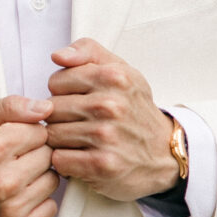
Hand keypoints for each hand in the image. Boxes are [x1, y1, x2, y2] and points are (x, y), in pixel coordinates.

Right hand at [0, 94, 57, 216]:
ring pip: (52, 181)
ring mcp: (9, 212)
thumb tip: (46, 108)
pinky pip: (50, 208)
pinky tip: (17, 197)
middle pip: (48, 157)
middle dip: (33, 154)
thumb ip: (10, 107)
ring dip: (37, 178)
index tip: (13, 141)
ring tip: (13, 177)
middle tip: (12, 160)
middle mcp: (2, 182)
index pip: (40, 133)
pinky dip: (38, 202)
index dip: (27, 134)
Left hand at [45, 39, 182, 201]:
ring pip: (52, 134)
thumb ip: (87, 51)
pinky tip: (81, 156)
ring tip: (81, 139)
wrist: (164, 152)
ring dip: (62, 140)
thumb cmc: (135, 110)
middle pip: (52, 109)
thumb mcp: (120, 69)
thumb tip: (58, 56)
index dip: (63, 92)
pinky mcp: (101, 164)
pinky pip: (59, 160)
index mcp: (114, 76)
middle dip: (60, 117)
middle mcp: (110, 104)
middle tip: (80, 122)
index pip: (56, 81)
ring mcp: (106, 135)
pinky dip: (66, 161)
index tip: (78, 100)